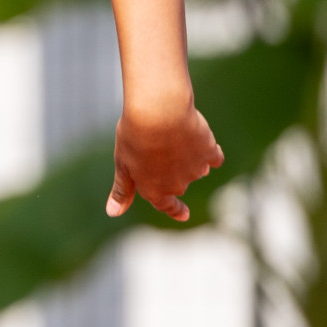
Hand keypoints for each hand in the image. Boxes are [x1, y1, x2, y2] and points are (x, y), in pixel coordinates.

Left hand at [106, 100, 223, 221]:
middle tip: (157, 147)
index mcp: (154, 189)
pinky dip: (209, 151)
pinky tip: (201, 139)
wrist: (159, 112)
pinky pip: (214, 157)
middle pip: (177, 182)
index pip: (165, 205)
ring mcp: (196, 170)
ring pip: (196, 168)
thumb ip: (122, 190)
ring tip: (174, 137)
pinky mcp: (209, 153)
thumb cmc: (135, 136)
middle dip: (171, 170)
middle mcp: (177, 184)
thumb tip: (112, 213)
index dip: (174, 209)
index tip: (184, 214)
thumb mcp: (122, 164)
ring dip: (188, 158)